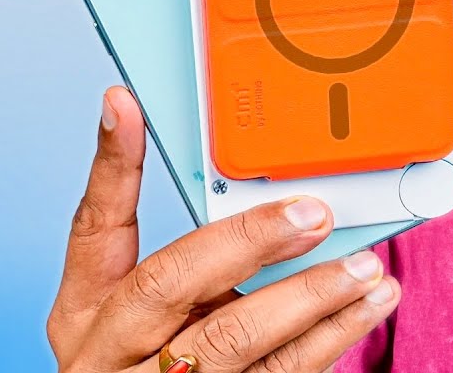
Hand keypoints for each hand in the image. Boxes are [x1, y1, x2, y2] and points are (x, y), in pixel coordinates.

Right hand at [47, 86, 400, 372]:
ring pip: (235, 342)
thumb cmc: (147, 365)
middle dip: (246, 244)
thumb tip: (218, 165)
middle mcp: (113, 353)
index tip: (126, 106)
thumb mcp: (135, 312)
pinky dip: (327, 342)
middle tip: (313, 215)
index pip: (93, 228)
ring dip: (310, 300)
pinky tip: (362, 310)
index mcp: (88, 314)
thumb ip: (180, 253)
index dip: (111, 166)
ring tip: (364, 269)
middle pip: (171, 286)